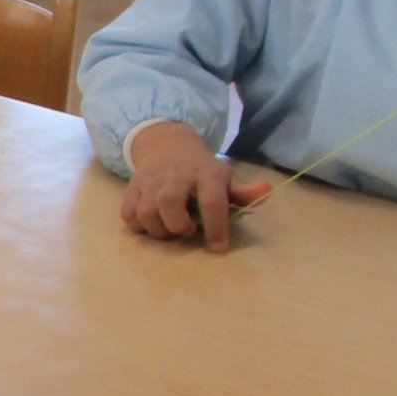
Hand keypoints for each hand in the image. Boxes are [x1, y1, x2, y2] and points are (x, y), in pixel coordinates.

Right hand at [119, 121, 270, 252]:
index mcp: (205, 174)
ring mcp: (150, 181)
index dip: (216, 227)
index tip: (217, 248)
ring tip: (169, 228)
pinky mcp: (132, 188)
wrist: (167, 147)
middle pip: (168, 202)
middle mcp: (175, 176)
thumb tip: (268, 191)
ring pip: (145, 211)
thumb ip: (243, 192)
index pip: (212, 201)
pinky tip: (152, 223)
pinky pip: (128, 214)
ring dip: (158, 229)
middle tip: (187, 230)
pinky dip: (138, 225)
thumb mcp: (223, 178)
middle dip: (177, 224)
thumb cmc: (200, 172)